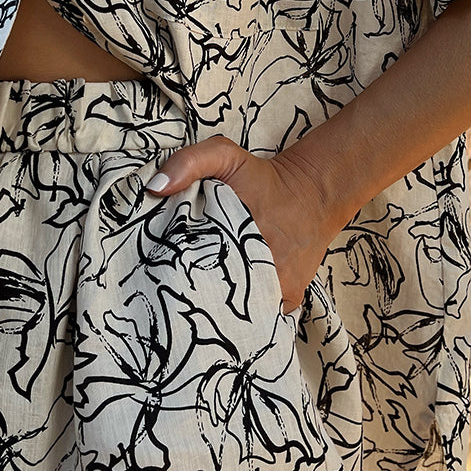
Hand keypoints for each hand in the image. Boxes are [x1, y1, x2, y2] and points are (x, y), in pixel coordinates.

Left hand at [143, 136, 340, 314]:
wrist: (314, 194)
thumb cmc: (264, 178)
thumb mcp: (225, 156)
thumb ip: (189, 163)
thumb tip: (155, 188)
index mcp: (237, 236)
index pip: (195, 268)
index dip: (178, 270)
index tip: (165, 270)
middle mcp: (261, 268)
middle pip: (215, 294)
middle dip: (196, 292)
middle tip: (181, 287)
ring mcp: (278, 287)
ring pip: (238, 310)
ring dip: (221, 306)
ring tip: (204, 298)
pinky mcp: (290, 297)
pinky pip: (261, 315)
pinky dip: (247, 312)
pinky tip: (233, 301)